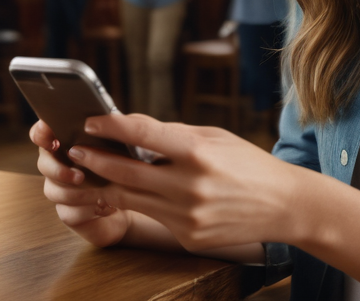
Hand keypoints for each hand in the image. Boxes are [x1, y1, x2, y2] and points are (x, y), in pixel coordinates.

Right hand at [29, 121, 131, 247]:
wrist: (137, 199)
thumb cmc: (128, 165)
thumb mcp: (123, 143)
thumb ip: (111, 130)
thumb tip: (103, 122)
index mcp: (68, 142)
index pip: (42, 133)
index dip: (41, 134)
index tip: (52, 140)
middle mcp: (60, 164)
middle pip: (43, 164)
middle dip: (58, 170)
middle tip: (80, 176)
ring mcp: (62, 189)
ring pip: (52, 191)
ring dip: (76, 193)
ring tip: (101, 194)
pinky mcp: (69, 213)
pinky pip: (67, 213)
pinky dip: (87, 211)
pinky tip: (107, 207)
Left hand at [67, 113, 305, 252]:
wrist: (284, 206)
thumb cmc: (249, 164)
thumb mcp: (215, 137)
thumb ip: (173, 135)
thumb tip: (132, 128)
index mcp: (198, 152)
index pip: (143, 133)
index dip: (111, 126)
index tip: (91, 121)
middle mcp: (190, 185)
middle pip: (126, 171)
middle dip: (95, 159)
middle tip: (75, 150)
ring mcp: (188, 216)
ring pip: (132, 198)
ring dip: (106, 184)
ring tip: (89, 172)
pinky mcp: (189, 237)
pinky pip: (154, 218)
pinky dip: (140, 204)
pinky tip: (129, 193)